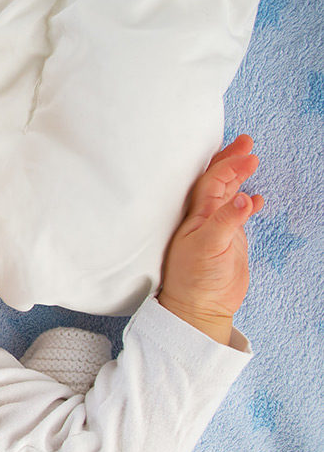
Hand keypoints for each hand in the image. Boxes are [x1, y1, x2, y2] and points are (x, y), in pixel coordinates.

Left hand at [157, 135, 263, 344]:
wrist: (198, 308)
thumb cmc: (194, 280)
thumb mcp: (210, 248)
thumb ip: (227, 222)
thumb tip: (246, 198)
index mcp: (195, 216)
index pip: (211, 182)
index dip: (227, 165)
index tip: (246, 153)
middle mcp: (204, 218)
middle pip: (217, 182)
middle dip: (231, 161)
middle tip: (247, 143)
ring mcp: (217, 228)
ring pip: (228, 195)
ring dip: (239, 177)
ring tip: (251, 159)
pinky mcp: (228, 242)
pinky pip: (238, 215)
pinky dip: (247, 204)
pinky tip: (256, 198)